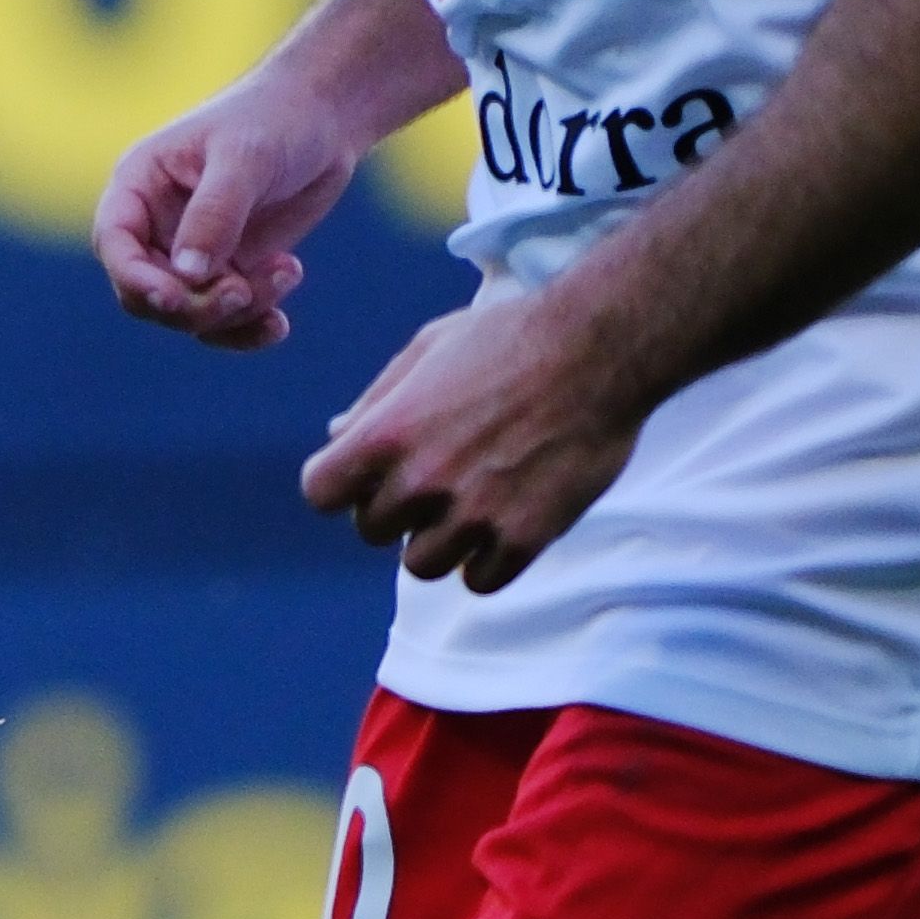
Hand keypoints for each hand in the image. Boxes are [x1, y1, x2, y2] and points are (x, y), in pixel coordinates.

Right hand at [92, 69, 366, 348]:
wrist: (324, 119)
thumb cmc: (275, 119)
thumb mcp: (244, 159)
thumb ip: (214, 215)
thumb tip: (187, 276)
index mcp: (139, 185)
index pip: (114, 242)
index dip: (134, 277)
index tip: (175, 299)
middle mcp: (156, 223)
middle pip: (147, 292)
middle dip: (193, 305)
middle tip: (243, 292)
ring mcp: (192, 252)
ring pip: (189, 313)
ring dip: (234, 313)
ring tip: (287, 273)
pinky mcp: (230, 270)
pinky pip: (225, 319)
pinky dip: (250, 326)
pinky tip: (280, 321)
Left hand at [302, 286, 645, 588]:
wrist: (598, 348)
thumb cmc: (508, 337)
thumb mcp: (428, 348)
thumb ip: (378, 400)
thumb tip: (336, 435)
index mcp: (388, 431)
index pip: (321, 492)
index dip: (340, 484)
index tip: (366, 473)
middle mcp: (423, 480)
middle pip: (372, 530)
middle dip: (394, 508)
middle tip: (434, 478)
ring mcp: (475, 514)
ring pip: (422, 564)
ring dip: (438, 540)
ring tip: (469, 501)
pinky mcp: (526, 538)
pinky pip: (480, 581)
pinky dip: (486, 562)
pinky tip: (502, 523)